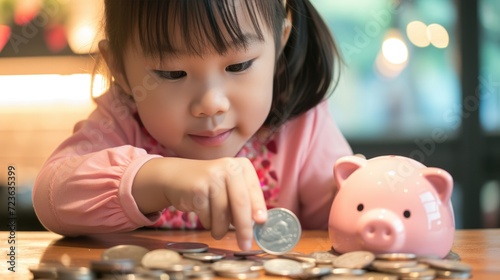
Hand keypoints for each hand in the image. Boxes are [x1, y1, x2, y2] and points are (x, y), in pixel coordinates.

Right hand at [133, 157, 267, 250]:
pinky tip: (204, 215)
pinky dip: (208, 223)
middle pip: (241, 203)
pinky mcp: (197, 188)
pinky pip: (208, 216)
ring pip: (223, 214)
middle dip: (244, 228)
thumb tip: (259, 224)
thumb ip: (245, 201)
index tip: (262, 223)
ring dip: (221, 229)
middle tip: (246, 245)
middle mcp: (229, 167)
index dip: (258, 208)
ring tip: (218, 229)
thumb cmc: (210, 186)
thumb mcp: (230, 187)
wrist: (176, 176)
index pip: (254, 191)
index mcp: (242, 166)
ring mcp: (212, 176)